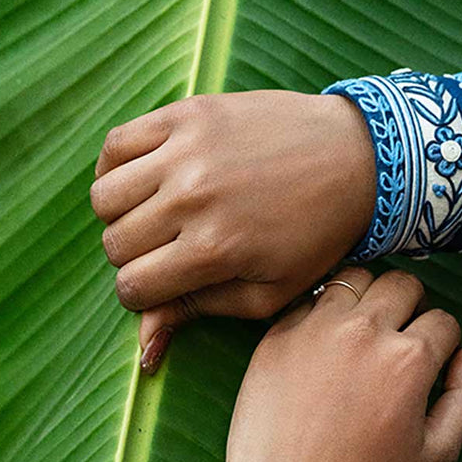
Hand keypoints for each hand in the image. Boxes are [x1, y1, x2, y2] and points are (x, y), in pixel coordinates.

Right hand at [89, 90, 376, 358]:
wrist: (358, 159)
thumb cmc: (317, 235)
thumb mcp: (269, 291)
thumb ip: (200, 310)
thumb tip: (143, 348)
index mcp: (214, 249)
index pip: (133, 287)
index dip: (142, 297)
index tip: (162, 288)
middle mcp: (192, 198)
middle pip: (115, 243)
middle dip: (133, 259)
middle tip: (165, 254)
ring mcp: (186, 151)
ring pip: (104, 196)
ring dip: (120, 216)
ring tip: (153, 218)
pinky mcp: (187, 113)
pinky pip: (116, 143)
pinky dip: (115, 167)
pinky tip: (144, 180)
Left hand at [201, 267, 461, 461]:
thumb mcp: (437, 456)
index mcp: (409, 359)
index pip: (444, 321)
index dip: (443, 344)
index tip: (429, 366)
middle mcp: (364, 332)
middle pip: (403, 284)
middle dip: (412, 308)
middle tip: (400, 341)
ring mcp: (315, 329)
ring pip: (355, 279)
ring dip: (369, 298)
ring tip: (363, 333)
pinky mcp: (276, 338)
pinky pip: (309, 301)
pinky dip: (324, 313)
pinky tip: (324, 346)